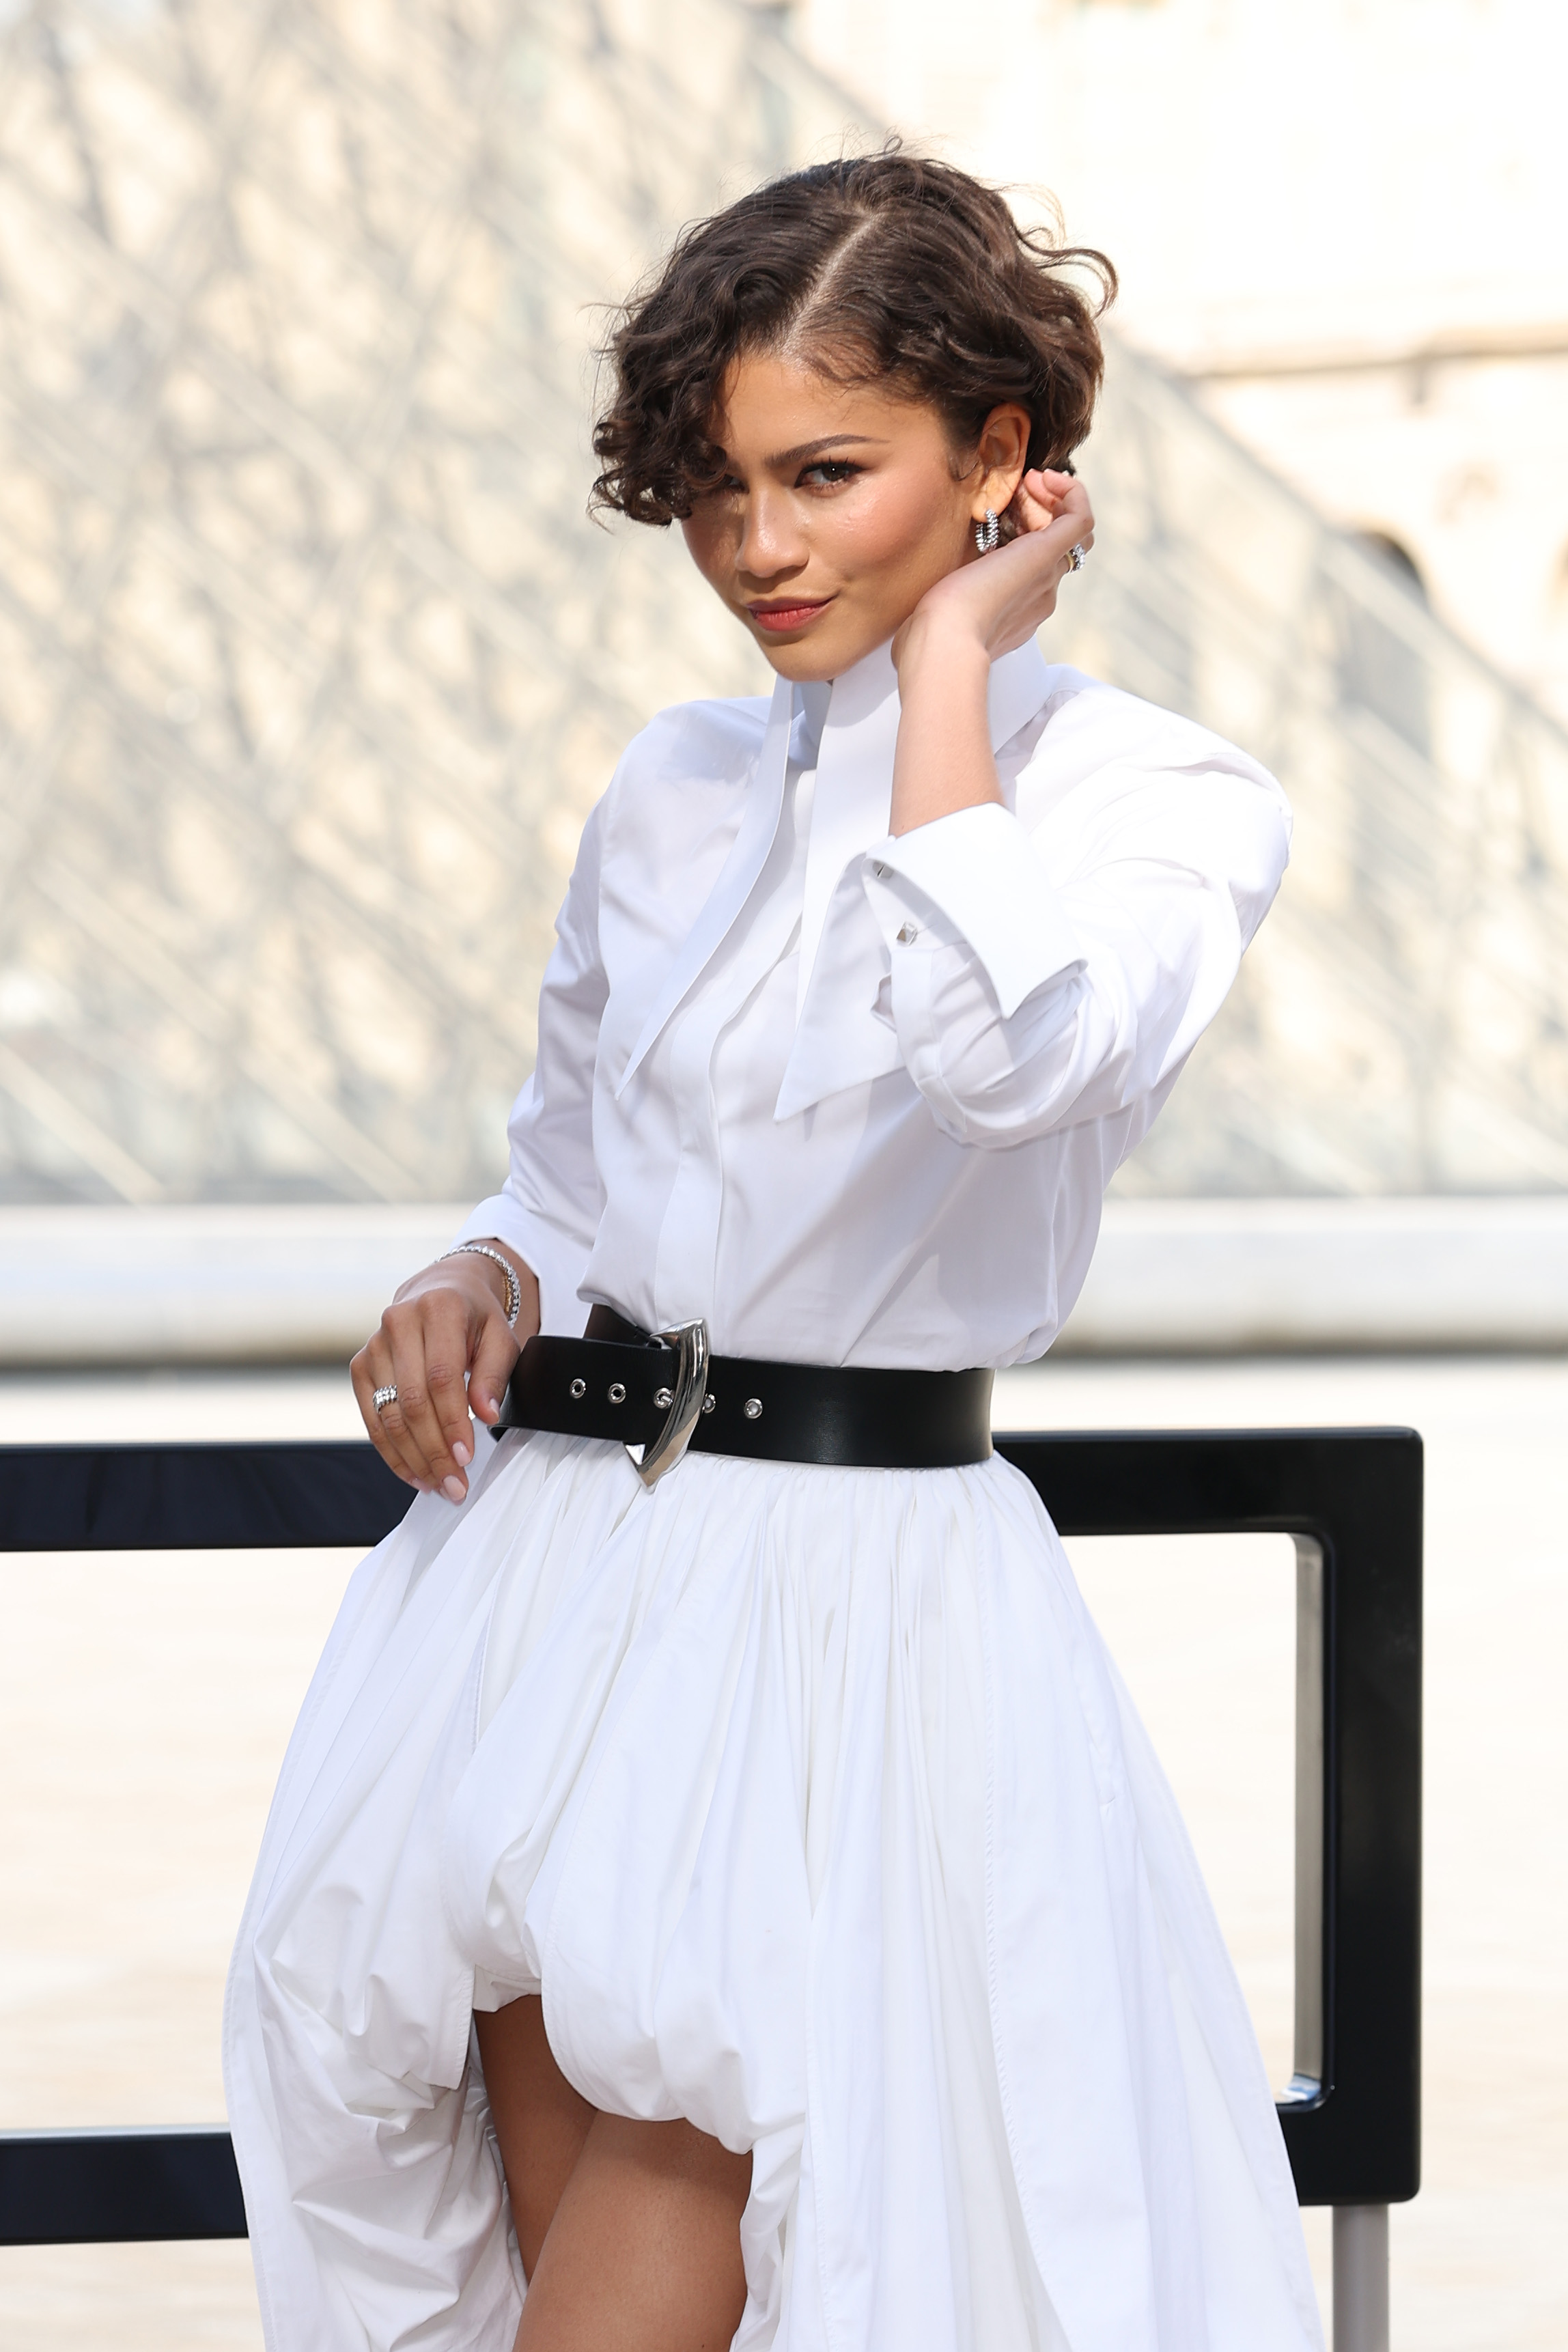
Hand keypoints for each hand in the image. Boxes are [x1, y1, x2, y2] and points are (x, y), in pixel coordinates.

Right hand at [350, 1244, 538, 1501]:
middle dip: (434, 1450)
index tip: (466, 1458)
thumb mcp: (501, 1337)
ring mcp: (375, 1344)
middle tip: (455, 1484)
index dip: (452, 1422)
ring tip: (438, 1485)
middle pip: (412, 1401)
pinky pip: (371, 1417)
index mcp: (439, 1309)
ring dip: (413, 1458)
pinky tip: (414, 1472)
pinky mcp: (361, 1365)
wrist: (442, 1292)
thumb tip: (487, 1415)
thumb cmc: (476, 1319)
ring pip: (388, 1414)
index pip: (441, 1377)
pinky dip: (391, 1451)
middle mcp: (399, 1322)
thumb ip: (494, 1375)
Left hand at [886, 471, 1094, 837]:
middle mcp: (1038, 594)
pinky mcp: (1046, 557)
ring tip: (1025, 483)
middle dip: (1035, 511)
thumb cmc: (929, 642)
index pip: (1032, 566)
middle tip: (1009, 496)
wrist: (942, 648)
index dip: (1020, 533)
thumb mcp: (933, 615)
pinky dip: (1071, 493)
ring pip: (1070, 530)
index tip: (994, 517)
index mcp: (1012, 611)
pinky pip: (1081, 518)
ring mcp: (1044, 576)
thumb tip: (923, 610)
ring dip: (1050, 498)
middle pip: (1054, 544)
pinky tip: (1042, 479)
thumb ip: (937, 606)